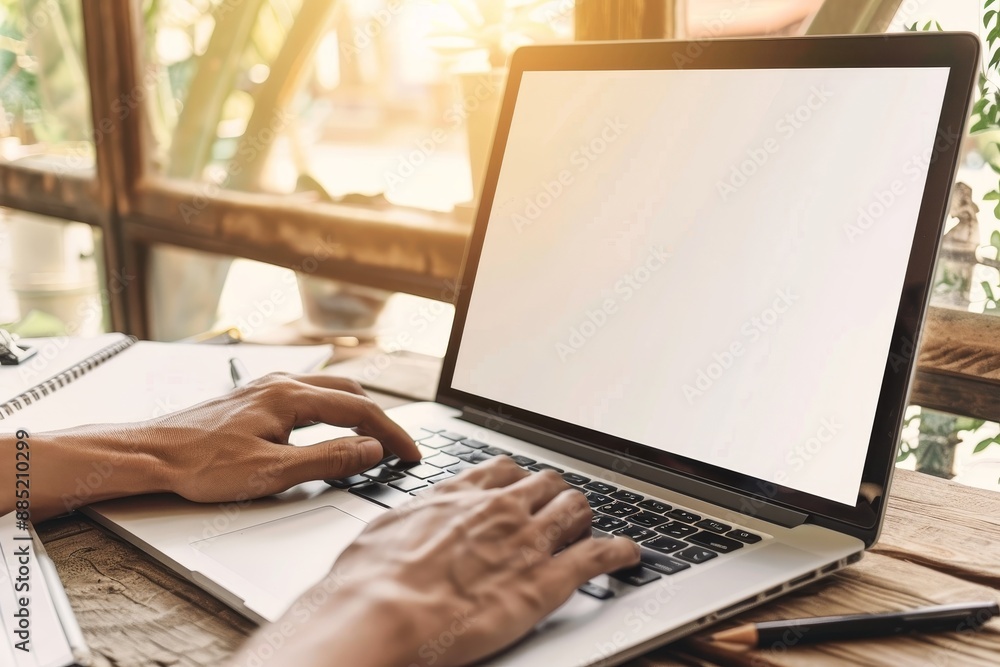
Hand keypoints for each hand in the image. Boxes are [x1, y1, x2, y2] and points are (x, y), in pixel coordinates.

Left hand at [129, 373, 419, 502]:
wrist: (151, 454)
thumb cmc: (201, 465)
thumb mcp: (271, 472)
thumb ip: (327, 459)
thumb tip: (370, 450)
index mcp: (291, 396)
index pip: (361, 411)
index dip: (392, 435)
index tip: (410, 456)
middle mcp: (283, 382)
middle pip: (351, 394)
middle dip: (380, 421)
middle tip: (397, 450)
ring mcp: (268, 386)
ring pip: (331, 390)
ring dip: (358, 412)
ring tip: (372, 439)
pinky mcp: (256, 396)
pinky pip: (310, 394)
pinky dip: (334, 409)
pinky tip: (330, 426)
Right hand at [232, 457, 640, 666]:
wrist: (378, 614)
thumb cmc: (366, 582)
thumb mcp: (382, 535)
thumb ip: (410, 524)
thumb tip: (408, 527)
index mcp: (460, 495)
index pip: (504, 470)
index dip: (518, 482)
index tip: (521, 491)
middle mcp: (499, 508)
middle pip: (547, 483)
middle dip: (555, 496)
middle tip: (556, 513)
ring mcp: (527, 541)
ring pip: (576, 509)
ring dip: (585, 518)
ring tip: (588, 530)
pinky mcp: (545, 581)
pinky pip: (598, 555)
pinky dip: (619, 552)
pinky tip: (627, 555)